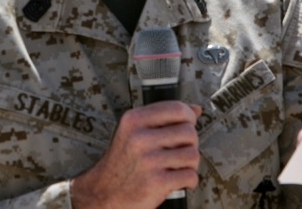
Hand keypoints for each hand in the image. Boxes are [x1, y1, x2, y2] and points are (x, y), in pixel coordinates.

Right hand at [70, 101, 201, 208]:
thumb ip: (162, 118)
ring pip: (193, 154)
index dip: (190, 116)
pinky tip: (178, 180)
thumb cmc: (123, 162)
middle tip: (180, 151)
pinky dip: (189, 181)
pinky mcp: (156, 182)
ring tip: (178, 166)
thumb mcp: (133, 131)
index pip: (176, 108)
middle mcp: (139, 138)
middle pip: (189, 132)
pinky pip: (190, 176)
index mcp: (134, 120)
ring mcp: (148, 161)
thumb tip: (195, 109)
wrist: (105, 192)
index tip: (189, 123)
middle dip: (190, 143)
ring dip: (191, 164)